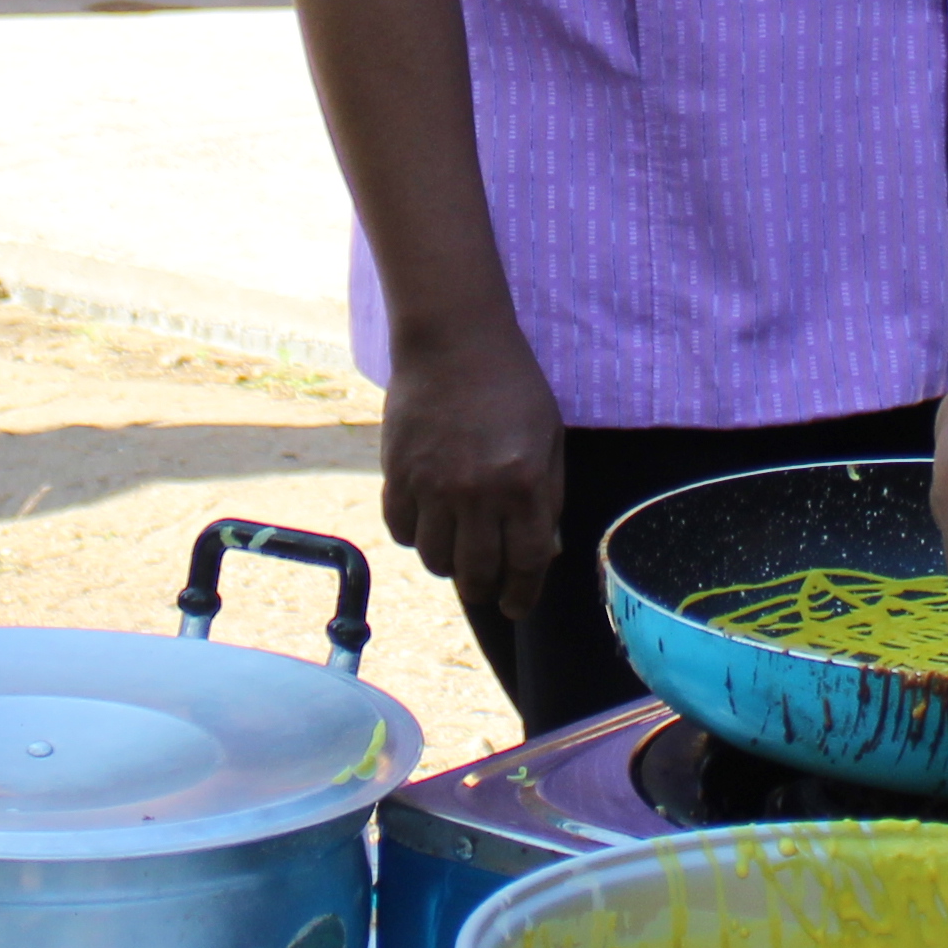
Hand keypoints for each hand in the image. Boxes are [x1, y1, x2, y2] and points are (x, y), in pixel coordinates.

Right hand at [380, 322, 565, 622]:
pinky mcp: (398, 473)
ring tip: (457, 548)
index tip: (517, 606)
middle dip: (485, 591)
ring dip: (449, 564)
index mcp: (523, 484)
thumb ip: (549, 497)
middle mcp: (477, 492)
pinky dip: (416, 536)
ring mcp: (433, 485)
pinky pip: (402, 531)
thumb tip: (546, 551)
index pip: (525, 563)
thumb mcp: (548, 438)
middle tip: (487, 586)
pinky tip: (429, 521)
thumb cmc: (511, 386)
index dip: (522, 595)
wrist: (453, 341)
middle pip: (476, 574)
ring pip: (435, 560)